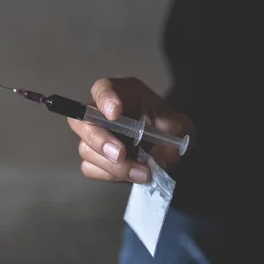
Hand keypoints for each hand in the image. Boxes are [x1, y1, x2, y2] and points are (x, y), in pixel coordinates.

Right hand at [68, 77, 194, 183]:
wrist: (169, 148)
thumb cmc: (171, 128)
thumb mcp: (182, 126)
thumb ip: (174, 133)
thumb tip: (157, 153)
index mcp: (124, 94)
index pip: (103, 88)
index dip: (104, 99)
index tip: (115, 114)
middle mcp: (104, 113)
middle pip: (82, 121)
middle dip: (99, 140)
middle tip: (121, 154)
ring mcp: (96, 136)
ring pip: (86, 149)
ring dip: (113, 165)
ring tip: (143, 172)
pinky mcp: (96, 158)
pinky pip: (91, 168)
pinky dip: (111, 175)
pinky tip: (132, 175)